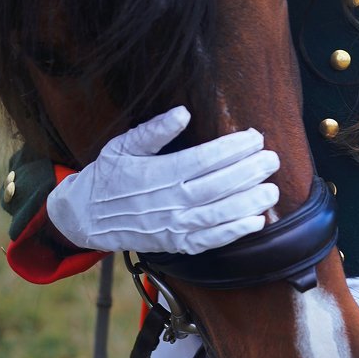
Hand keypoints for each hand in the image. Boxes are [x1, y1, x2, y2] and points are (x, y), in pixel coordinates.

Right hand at [46, 106, 279, 254]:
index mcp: (159, 173)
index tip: (255, 137)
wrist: (86, 216)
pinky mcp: (175, 244)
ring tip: (272, 189)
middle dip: (250, 171)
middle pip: (219, 185)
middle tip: (272, 159)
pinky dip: (234, 233)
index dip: (234, 148)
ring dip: (249, 202)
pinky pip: (209, 241)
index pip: (205, 159)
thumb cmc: (108, 175)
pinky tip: (255, 221)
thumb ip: (155, 130)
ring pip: (219, 214)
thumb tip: (183, 112)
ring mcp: (173, 226)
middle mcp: (169, 201)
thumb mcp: (123, 145)